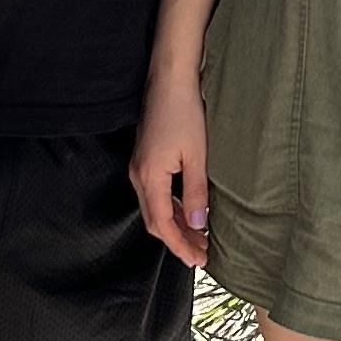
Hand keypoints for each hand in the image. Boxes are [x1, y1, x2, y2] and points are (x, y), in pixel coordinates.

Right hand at [130, 59, 210, 269]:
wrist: (169, 81)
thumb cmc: (184, 113)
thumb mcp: (196, 155)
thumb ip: (196, 192)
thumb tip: (199, 224)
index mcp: (149, 178)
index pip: (162, 225)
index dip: (180, 246)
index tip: (198, 260)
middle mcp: (138, 176)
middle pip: (155, 222)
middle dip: (177, 241)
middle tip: (201, 254)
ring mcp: (139, 169)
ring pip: (155, 209)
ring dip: (175, 226)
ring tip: (199, 237)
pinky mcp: (144, 161)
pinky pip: (155, 195)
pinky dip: (171, 209)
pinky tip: (188, 213)